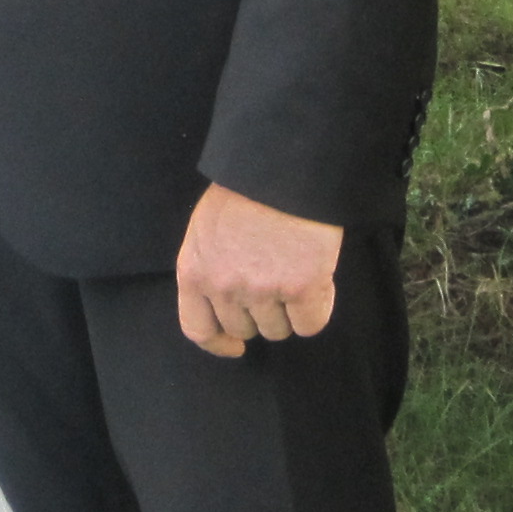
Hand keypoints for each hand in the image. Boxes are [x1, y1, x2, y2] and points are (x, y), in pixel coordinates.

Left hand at [175, 183, 342, 358]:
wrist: (283, 164)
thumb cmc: (247, 188)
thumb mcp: (208, 227)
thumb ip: (210, 265)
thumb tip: (226, 303)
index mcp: (194, 270)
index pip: (197, 329)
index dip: (219, 343)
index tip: (236, 347)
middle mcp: (223, 286)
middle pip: (245, 329)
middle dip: (262, 311)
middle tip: (277, 277)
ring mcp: (261, 290)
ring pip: (279, 330)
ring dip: (291, 308)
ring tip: (296, 267)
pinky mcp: (300, 289)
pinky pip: (310, 324)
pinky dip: (318, 307)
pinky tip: (318, 278)